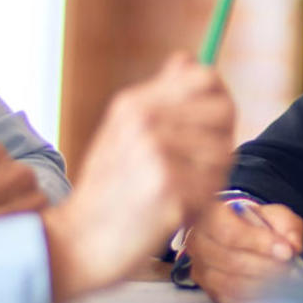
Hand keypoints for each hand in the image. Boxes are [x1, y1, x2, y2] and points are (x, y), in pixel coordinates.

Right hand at [41, 54, 235, 302]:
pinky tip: (176, 210)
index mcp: (134, 104)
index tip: (212, 125)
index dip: (219, 99)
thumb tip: (186, 59)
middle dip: (220, 140)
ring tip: (180, 191)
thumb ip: (160, 97)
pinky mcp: (170, 191)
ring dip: (211, 177)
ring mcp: (158, 155)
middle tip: (197, 167)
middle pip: (224, 111)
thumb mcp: (122, 132)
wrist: (77, 243)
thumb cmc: (106, 190)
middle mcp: (146, 122)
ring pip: (224, 153)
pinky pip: (214, 187)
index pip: (206, 79)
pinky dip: (202, 203)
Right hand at [185, 200, 302, 302]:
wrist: (239, 234)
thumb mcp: (275, 215)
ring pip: (229, 283)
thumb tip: (292, 246)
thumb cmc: (255, 223)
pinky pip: (227, 300)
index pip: (231, 233)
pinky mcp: (207, 288)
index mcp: (211, 215)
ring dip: (260, 285)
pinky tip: (269, 295)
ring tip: (282, 282)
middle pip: (230, 261)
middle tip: (289, 269)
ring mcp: (200, 267)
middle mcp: (199, 242)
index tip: (285, 251)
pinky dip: (251, 299)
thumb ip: (287, 226)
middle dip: (265, 267)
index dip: (259, 244)